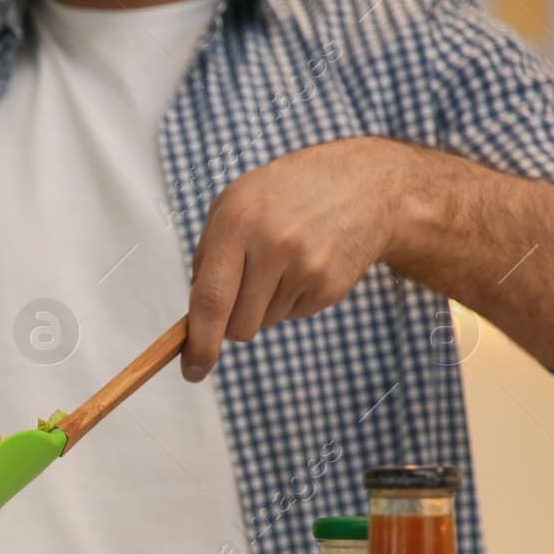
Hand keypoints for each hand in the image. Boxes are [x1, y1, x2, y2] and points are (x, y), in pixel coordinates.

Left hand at [182, 138, 404, 379]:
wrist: (362, 183)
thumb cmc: (283, 194)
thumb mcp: (233, 203)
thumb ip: (206, 257)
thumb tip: (194, 318)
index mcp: (237, 223)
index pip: (211, 300)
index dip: (199, 343)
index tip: (192, 371)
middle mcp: (273, 246)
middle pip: (237, 326)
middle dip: (230, 323)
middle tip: (244, 287)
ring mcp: (307, 268)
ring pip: (263, 323)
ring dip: (262, 305)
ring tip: (281, 260)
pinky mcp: (330, 287)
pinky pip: (292, 316)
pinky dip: (290, 299)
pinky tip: (304, 263)